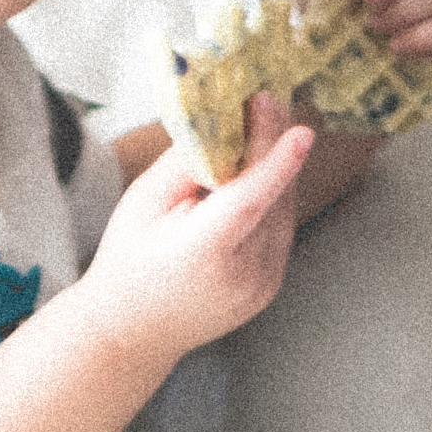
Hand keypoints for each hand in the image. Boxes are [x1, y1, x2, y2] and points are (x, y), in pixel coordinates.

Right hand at [80, 93, 315, 366]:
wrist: (134, 331)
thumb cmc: (130, 261)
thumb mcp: (143, 203)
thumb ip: (186, 162)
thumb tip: (224, 120)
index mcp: (204, 252)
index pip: (250, 202)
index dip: (278, 163)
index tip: (301, 131)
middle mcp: (242, 273)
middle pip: (273, 197)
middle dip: (272, 144)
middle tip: (264, 100)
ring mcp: (262, 284)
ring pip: (283, 210)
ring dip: (274, 167)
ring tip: (255, 129)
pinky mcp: (270, 285)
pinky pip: (280, 229)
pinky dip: (272, 197)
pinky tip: (252, 175)